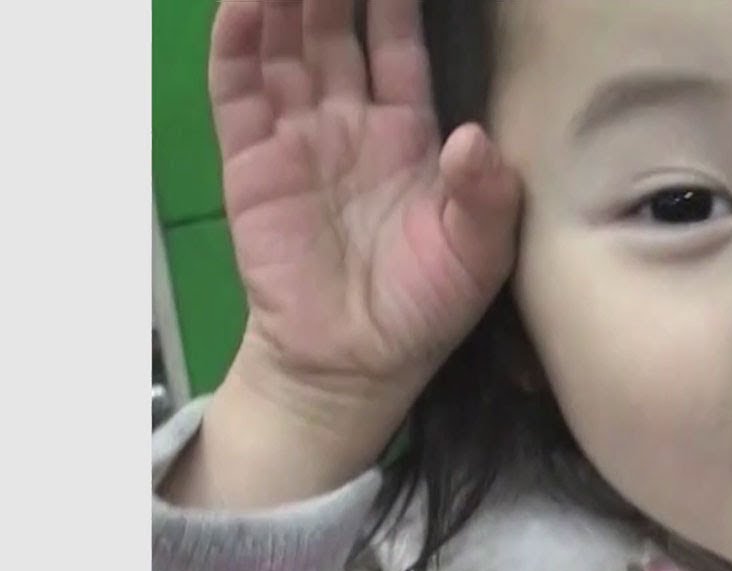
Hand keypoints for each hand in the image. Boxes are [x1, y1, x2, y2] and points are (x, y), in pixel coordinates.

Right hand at [164, 0, 519, 507]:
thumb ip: (487, 197)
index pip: (399, 48)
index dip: (396, 3)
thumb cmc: (422, 308)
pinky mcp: (250, 161)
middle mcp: (350, 124)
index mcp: (408, 136)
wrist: (352, 364)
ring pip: (285, 48)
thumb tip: (474, 139)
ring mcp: (296, 137)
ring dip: (283, 2)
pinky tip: (242, 3)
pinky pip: (238, 91)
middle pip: (336, 33)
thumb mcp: (478, 256)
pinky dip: (235, 44)